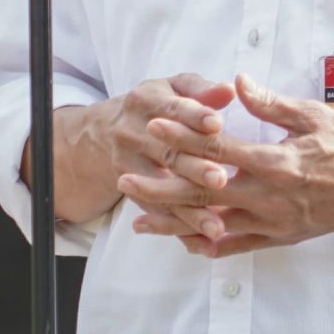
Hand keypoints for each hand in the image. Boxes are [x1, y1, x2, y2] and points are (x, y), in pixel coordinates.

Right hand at [45, 73, 238, 226]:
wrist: (105, 131)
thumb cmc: (157, 105)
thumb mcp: (172, 88)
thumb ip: (200, 90)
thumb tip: (229, 89)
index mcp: (146, 101)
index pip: (173, 108)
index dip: (195, 116)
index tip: (217, 124)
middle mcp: (132, 134)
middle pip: (168, 153)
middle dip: (194, 168)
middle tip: (221, 179)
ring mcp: (129, 166)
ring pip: (162, 190)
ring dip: (189, 211)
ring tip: (217, 226)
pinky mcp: (133, 192)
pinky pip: (158, 214)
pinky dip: (181, 231)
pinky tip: (205, 245)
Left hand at [119, 75, 333, 256]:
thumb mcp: (314, 116)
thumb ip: (271, 103)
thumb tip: (236, 83)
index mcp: (277, 162)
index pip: (218, 150)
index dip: (182, 137)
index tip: (152, 124)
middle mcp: (270, 197)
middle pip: (204, 194)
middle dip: (161, 188)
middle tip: (125, 180)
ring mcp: (274, 222)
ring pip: (213, 226)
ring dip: (174, 224)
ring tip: (139, 222)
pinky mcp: (280, 237)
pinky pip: (236, 246)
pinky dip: (208, 244)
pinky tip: (182, 241)